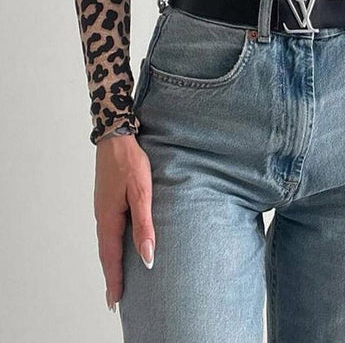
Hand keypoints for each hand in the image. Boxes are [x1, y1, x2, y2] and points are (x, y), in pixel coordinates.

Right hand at [94, 134, 155, 311]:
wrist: (116, 138)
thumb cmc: (130, 162)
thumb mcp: (141, 193)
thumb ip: (144, 225)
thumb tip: (147, 256)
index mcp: (109, 218)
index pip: (111, 257)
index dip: (114, 279)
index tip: (114, 301)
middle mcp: (102, 216)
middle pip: (106, 252)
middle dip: (111, 275)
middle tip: (114, 298)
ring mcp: (103, 207)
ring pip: (106, 241)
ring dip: (111, 261)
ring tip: (117, 277)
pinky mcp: (107, 200)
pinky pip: (108, 229)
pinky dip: (112, 244)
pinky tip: (118, 246)